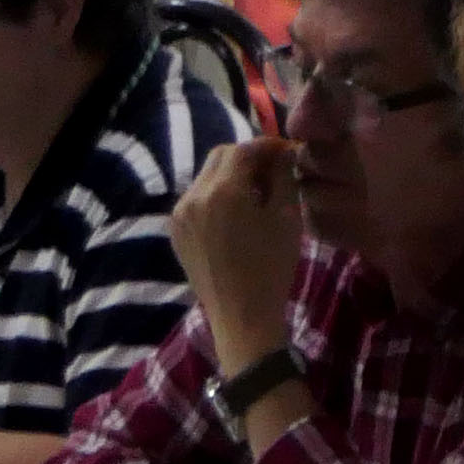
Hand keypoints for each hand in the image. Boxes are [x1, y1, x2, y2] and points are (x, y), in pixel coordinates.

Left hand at [166, 138, 308, 356]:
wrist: (242, 317)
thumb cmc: (272, 267)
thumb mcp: (286, 217)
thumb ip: (283, 176)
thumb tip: (283, 153)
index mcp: (223, 190)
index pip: (243, 149)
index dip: (267, 146)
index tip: (287, 153)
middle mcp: (194, 196)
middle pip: (220, 156)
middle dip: (246, 158)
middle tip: (272, 173)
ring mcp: (180, 214)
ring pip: (206, 177)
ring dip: (230, 177)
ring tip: (255, 197)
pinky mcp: (176, 231)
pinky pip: (197, 199)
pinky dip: (216, 197)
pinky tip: (235, 217)